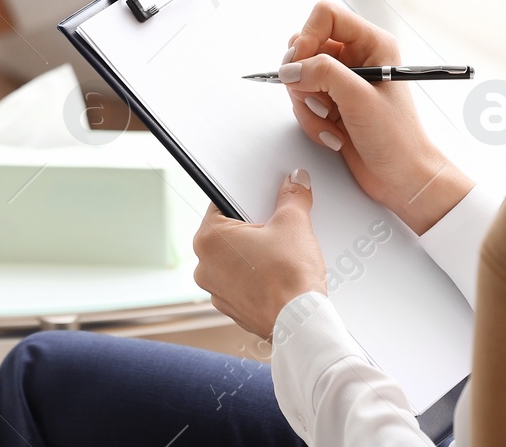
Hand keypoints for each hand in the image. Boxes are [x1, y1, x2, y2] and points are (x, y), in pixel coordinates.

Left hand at [193, 171, 326, 339]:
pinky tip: (277, 276)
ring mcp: (215, 290)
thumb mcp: (294, 224)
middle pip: (228, 233)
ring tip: (280, 255)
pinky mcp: (231, 308)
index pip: (220, 204)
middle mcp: (203, 266)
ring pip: (234, 260)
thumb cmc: (289, 278)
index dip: (244, 198)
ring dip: (254, 254)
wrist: (301, 325)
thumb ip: (292, 197)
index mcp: (208, 239)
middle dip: (253, 228)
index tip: (259, 198)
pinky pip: (241, 283)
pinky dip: (256, 278)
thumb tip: (295, 181)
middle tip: (276, 228)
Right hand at [277, 0, 470, 233]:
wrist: (402, 178)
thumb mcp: (360, 99)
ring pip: (298, 74)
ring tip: (330, 121)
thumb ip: (323, 74)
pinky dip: (309, 118)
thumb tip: (290, 68)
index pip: (325, 15)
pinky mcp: (329, 101)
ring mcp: (341, 80)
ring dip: (307, 103)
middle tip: (319, 99)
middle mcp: (356, 57)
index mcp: (373, 44)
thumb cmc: (397, 139)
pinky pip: (300, 98)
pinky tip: (332, 133)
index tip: (302, 64)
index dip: (308, 36)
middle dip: (304, 77)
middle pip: (305, 45)